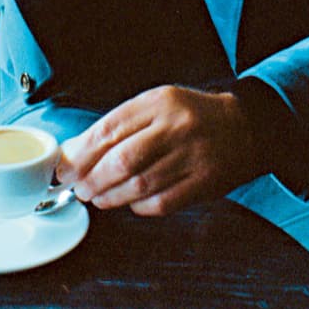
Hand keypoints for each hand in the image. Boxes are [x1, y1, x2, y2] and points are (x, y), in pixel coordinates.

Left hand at [56, 85, 259, 216]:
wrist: (244, 127)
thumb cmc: (191, 117)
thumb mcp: (157, 105)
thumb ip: (119, 126)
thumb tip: (74, 152)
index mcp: (160, 101)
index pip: (110, 128)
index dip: (81, 153)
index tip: (64, 168)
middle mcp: (177, 125)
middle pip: (122, 160)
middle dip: (92, 180)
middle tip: (81, 188)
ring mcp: (193, 155)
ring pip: (139, 185)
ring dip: (111, 197)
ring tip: (99, 198)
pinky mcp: (204, 181)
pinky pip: (161, 202)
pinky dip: (139, 207)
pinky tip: (131, 202)